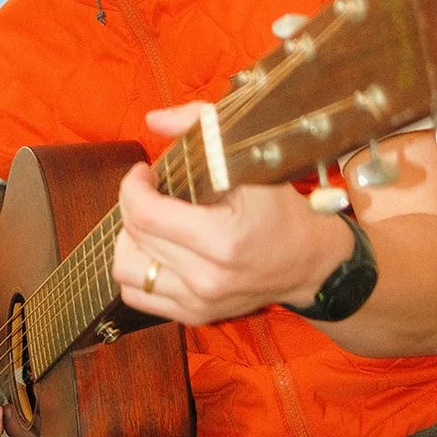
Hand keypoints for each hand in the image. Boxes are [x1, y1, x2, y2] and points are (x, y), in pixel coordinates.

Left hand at [113, 103, 350, 324]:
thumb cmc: (282, 210)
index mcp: (222, 240)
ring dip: (131, 238)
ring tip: (153, 221)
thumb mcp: (253, 161)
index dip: (133, 186)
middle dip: (133, 204)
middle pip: (134, 237)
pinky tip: (158, 248)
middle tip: (152, 189)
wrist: (310, 263)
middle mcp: (207, 278)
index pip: (145, 215)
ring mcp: (199, 302)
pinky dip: (139, 267)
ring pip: (126, 269)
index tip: (146, 172)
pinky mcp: (194, 316)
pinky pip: (138, 294)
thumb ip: (203, 127)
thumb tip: (154, 120)